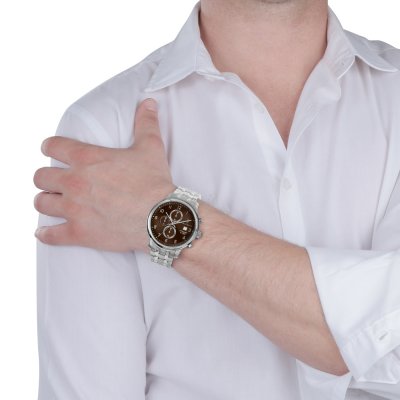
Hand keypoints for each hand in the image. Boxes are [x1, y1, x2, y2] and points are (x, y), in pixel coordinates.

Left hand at [33, 98, 175, 251]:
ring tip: (53, 202)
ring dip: (46, 201)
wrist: (160, 217)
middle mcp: (74, 182)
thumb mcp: (151, 148)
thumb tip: (148, 103)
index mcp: (87, 158)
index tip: (50, 150)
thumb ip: (146, 123)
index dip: (50, 146)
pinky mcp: (79, 233)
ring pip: (42, 203)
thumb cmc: (154, 182)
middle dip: (46, 178)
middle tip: (54, 181)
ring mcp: (74, 209)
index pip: (53, 146)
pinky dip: (46, 234)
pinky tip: (44, 232)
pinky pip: (51, 235)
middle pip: (41, 177)